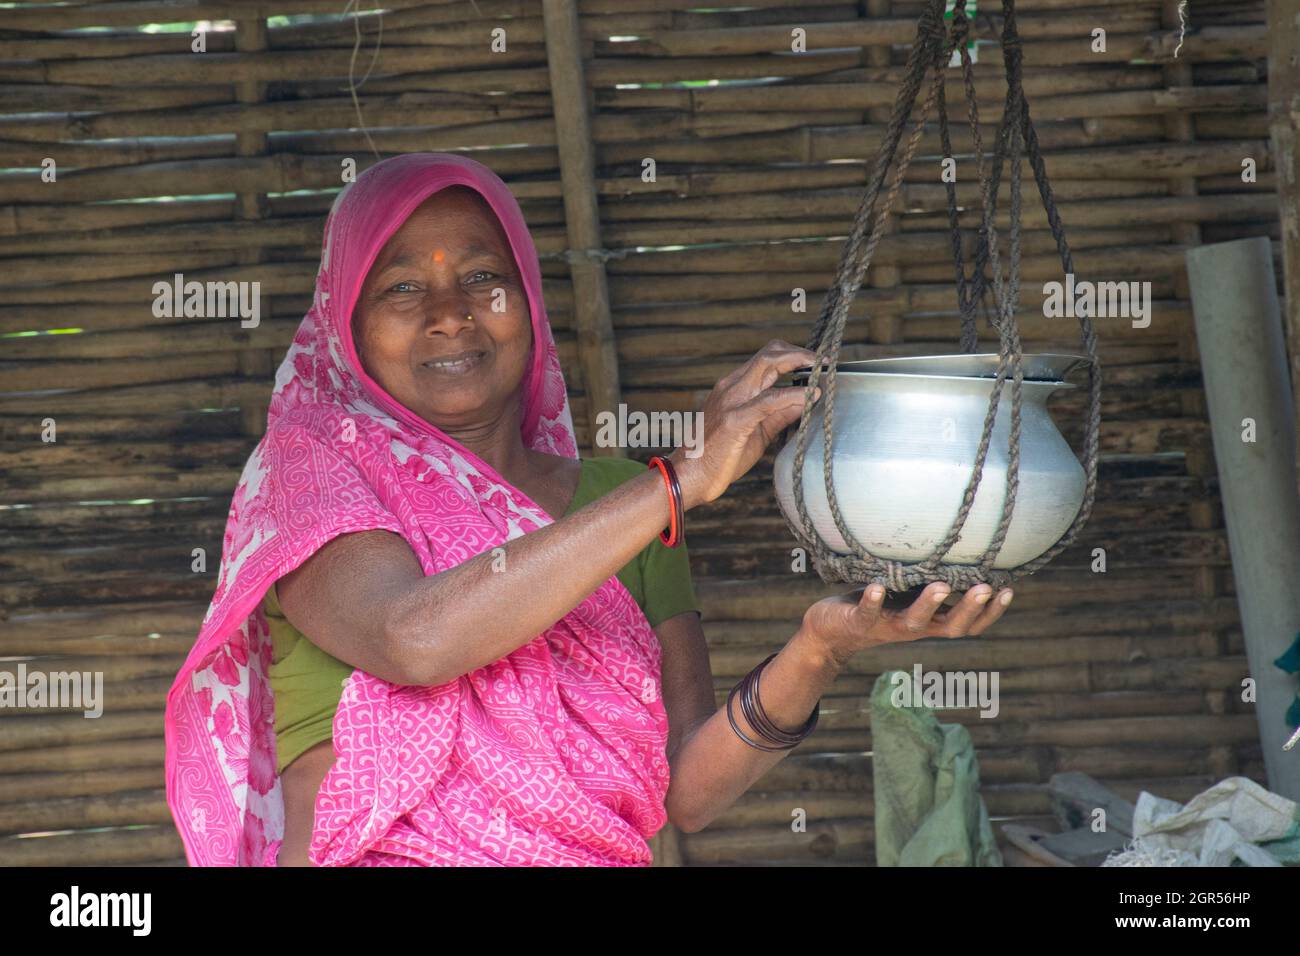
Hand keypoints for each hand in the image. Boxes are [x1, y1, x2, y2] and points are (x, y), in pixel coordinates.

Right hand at [669, 339, 824, 507]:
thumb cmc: (720, 455)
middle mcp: (732, 386)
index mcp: (734, 387)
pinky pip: (769, 400)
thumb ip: (780, 414)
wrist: (690, 476)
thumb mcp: (757, 430)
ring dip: (799, 363)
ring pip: (767, 364)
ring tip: (822, 371)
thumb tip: (807, 401)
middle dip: (800, 353)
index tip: (816, 362)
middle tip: (824, 361)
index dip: (794, 355)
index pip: (766, 357)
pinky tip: (811, 395)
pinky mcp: (736, 419)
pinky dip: (794, 394)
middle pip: (769, 353)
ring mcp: (732, 400)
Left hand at [800, 582, 1012, 668]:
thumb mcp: (907, 593)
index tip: (1009, 590)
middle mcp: (913, 628)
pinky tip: (878, 588)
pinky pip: (868, 614)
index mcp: (929, 622)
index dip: (990, 613)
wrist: (830, 631)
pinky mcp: (858, 623)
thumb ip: (929, 579)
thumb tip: (957, 549)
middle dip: (970, 609)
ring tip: (942, 586)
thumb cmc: (876, 605)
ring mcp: (887, 626)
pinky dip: (873, 601)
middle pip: (949, 627)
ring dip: (928, 605)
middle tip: (987, 589)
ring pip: (913, 622)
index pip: (968, 624)